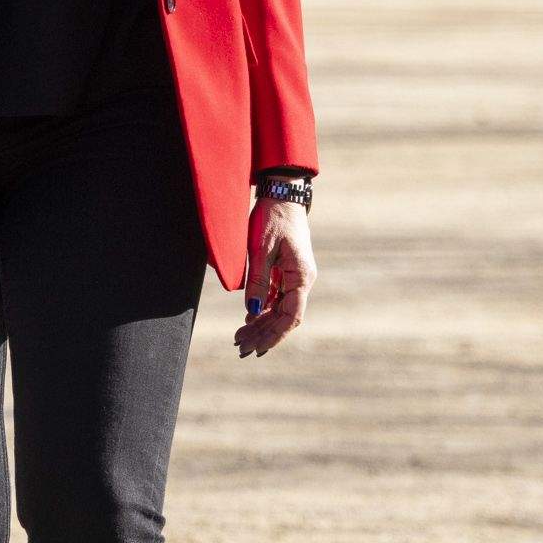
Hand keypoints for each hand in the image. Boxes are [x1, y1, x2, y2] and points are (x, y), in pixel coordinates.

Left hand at [235, 197, 312, 356]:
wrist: (282, 194)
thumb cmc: (272, 218)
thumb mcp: (261, 249)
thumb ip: (257, 281)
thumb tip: (251, 311)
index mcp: (301, 276)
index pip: (290, 316)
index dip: (274, 334)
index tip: (257, 347)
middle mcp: (302, 280)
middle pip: (284, 316)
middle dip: (264, 334)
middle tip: (241, 348)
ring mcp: (295, 276)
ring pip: (279, 308)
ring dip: (262, 324)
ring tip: (240, 337)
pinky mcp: (287, 271)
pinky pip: (276, 297)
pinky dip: (262, 309)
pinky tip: (248, 319)